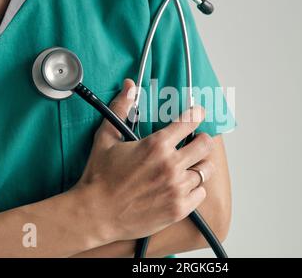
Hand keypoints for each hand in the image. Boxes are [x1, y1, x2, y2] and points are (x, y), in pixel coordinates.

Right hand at [73, 80, 215, 242]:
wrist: (95, 214)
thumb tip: (129, 87)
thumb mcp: (107, 138)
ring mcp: (177, 188)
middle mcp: (171, 165)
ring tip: (189, 166)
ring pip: (206, 170)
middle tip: (195, 142)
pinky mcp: (179, 208)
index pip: (189, 122)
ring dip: (199, 165)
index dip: (197, 114)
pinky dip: (195, 188)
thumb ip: (121, 109)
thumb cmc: (99, 177)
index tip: (198, 113)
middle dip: (202, 140)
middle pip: (206, 145)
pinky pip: (201, 193)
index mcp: (156, 145)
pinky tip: (183, 186)